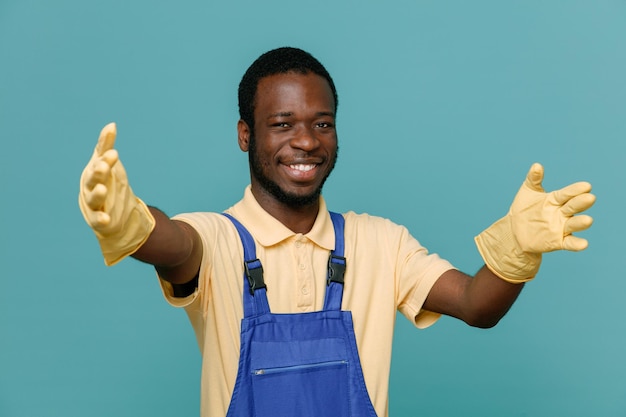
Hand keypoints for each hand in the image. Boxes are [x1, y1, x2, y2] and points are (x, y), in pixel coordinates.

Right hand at [78, 123, 154, 264]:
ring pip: (93, 198)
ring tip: (102, 189)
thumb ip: (106, 146)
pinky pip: (98, 219)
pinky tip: (106, 219)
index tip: (115, 153)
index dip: (105, 158)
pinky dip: (101, 219)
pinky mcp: (98, 219)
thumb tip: (112, 124)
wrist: (109, 209)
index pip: (99, 163)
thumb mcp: (107, 163)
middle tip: (105, 166)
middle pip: (92, 179)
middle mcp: (90, 186)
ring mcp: (94, 203)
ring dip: (97, 193)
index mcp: (93, 171)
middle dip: (98, 172)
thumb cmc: (106, 181)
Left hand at [475, 163, 595, 281]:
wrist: (513, 231)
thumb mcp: (527, 192)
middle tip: (589, 198)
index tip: (586, 186)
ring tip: (588, 220)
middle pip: (573, 207)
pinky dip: (576, 244)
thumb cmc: (523, 209)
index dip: (575, 190)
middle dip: (581, 203)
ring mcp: (561, 227)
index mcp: (555, 200)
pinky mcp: (558, 242)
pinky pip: (569, 243)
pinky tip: (583, 244)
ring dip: (581, 223)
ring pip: (574, 224)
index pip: (567, 194)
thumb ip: (533, 179)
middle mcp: (561, 213)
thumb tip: (537, 165)